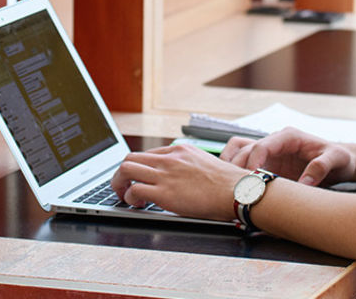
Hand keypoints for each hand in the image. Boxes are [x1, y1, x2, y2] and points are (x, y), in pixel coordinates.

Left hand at [110, 144, 247, 221]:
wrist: (236, 192)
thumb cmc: (227, 183)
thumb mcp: (205, 162)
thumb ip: (188, 166)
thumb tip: (181, 177)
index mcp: (179, 150)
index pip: (147, 154)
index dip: (139, 168)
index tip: (138, 178)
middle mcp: (169, 159)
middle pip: (131, 158)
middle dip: (122, 174)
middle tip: (123, 186)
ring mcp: (165, 175)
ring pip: (126, 169)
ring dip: (119, 184)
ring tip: (124, 195)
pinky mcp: (164, 193)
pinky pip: (134, 190)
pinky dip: (129, 197)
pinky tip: (137, 204)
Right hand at [221, 127, 355, 185]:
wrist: (341, 163)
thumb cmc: (340, 158)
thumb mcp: (336, 159)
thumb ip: (321, 167)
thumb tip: (304, 183)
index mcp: (288, 137)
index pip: (261, 145)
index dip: (253, 162)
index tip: (251, 180)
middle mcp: (275, 142)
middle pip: (244, 150)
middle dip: (238, 168)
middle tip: (238, 189)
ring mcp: (269, 154)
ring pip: (238, 153)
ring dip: (230, 167)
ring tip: (230, 187)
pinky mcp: (267, 165)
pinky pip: (244, 165)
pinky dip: (236, 174)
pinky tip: (235, 189)